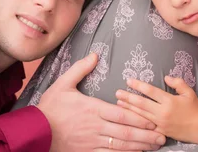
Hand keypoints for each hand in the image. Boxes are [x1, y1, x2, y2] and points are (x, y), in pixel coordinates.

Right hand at [38, 53, 165, 151]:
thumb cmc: (50, 107)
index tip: (153, 120)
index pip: (121, 114)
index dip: (139, 118)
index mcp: (92, 108)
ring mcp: (91, 141)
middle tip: (162, 136)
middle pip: (125, 132)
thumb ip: (80, 69)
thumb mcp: (63, 83)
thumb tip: (95, 55)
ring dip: (139, 147)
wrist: (35, 131)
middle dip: (146, 135)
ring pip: (120, 146)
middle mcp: (95, 126)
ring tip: (154, 146)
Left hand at [115, 76, 197, 145]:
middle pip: (141, 103)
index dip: (138, 85)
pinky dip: (136, 121)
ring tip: (119, 102)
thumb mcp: (189, 92)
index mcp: (169, 101)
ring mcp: (160, 123)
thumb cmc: (195, 109)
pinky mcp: (160, 132)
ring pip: (141, 115)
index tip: (129, 80)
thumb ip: (177, 83)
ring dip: (129, 108)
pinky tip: (129, 117)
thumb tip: (165, 77)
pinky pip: (146, 126)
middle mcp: (162, 112)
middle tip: (117, 92)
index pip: (150, 91)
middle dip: (128, 97)